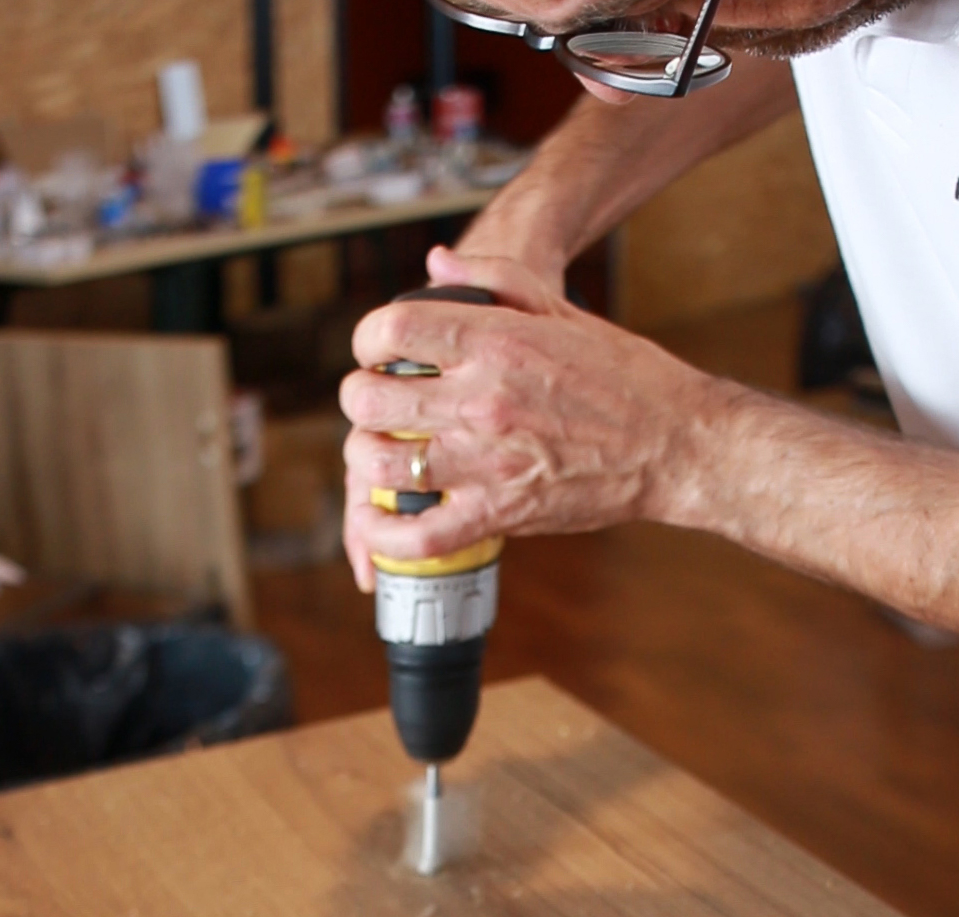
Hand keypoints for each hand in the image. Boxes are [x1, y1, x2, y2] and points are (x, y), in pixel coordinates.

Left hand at [339, 246, 710, 591]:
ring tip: (380, 454)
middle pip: (371, 399)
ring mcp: (486, 461)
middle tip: (374, 405)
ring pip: (382, 463)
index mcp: (494, 341)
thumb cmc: (626, 378)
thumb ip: (495, 278)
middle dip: (359, 399)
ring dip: (366, 459)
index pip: (391, 329)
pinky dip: (386, 534)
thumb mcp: (562, 310)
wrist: (676, 445)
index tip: (375, 351)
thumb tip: (435, 264)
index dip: (367, 339)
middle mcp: (482, 400)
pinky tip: (382, 521)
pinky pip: (419, 534)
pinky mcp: (500, 513)